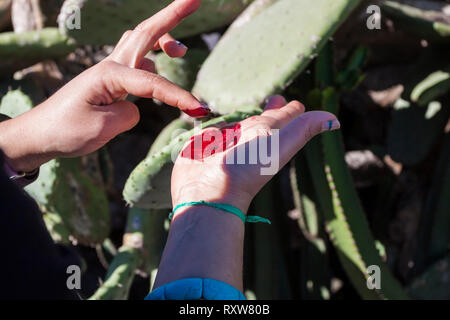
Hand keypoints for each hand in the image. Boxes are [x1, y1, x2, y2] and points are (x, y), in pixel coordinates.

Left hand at [0, 0, 207, 172]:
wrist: (40, 134)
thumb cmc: (66, 131)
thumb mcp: (100, 128)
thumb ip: (128, 114)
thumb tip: (136, 106)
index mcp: (108, 75)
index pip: (153, 82)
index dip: (178, 95)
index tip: (199, 109)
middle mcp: (111, 66)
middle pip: (146, 33)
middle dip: (172, 15)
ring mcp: (110, 70)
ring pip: (141, 41)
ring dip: (163, 35)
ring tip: (182, 50)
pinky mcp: (110, 80)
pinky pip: (138, 60)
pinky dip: (154, 58)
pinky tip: (160, 67)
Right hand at [171, 95, 340, 215]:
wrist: (210, 190)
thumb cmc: (249, 166)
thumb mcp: (281, 144)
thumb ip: (303, 128)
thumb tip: (336, 121)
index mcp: (267, 134)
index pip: (283, 117)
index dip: (289, 108)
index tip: (293, 102)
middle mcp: (247, 139)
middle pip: (260, 120)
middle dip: (267, 109)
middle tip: (272, 99)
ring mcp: (224, 143)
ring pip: (233, 123)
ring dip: (237, 118)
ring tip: (242, 114)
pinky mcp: (200, 146)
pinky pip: (207, 130)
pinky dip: (209, 128)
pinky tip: (210, 127)